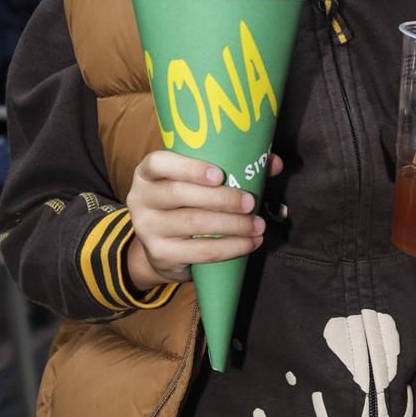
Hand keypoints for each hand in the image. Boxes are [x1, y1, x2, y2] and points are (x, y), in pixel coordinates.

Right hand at [124, 149, 281, 288]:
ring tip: (257, 225)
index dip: (189, 167)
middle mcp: (141, 198)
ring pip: (193, 222)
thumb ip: (234, 167)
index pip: (159, 163)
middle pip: (180, 194)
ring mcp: (147, 228)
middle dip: (221, 199)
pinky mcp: (160, 254)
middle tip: (250, 202)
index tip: (219, 175)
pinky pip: (200, 251)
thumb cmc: (187, 204)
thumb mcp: (200, 183)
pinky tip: (249, 243)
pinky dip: (230, 247)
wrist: (161, 249)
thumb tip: (274, 162)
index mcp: (148, 173)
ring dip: (232, 224)